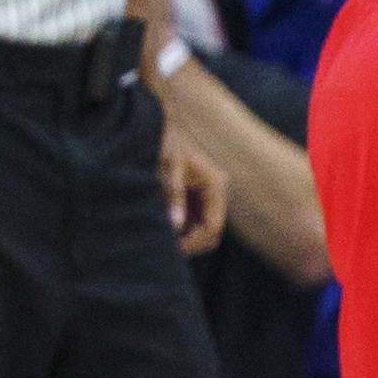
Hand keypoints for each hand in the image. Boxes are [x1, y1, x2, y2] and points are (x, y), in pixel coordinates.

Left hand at [158, 122, 228, 255]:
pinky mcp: (197, 196)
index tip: (173, 250)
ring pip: (203, 229)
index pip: (212, 226)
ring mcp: (207, 195)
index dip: (194, 242)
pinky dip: (182, 228)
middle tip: (167, 249)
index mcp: (216, 185)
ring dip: (187, 236)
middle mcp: (216, 192)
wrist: (160, 127)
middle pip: (212, 232)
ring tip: (164, 238)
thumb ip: (174, 194)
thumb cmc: (166, 143)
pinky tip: (165, 226)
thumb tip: (176, 225)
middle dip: (192, 242)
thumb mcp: (169, 168)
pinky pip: (195, 221)